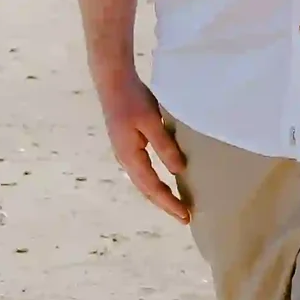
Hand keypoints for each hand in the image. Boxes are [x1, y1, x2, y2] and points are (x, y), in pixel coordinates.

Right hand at [99, 74, 189, 219]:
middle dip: (165, 204)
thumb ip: (165, 146)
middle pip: (146, 190)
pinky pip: (142, 171)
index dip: (169, 203)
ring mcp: (124, 153)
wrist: (112, 82)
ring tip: (176, 204)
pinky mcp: (127, 145)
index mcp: (130, 157)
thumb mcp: (152, 122)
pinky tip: (164, 181)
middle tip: (185, 217)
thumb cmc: (132, 100)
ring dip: (159, 195)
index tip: (186, 216)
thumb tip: (179, 171)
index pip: (153, 187)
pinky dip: (154, 182)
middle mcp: (125, 160)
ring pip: (143, 182)